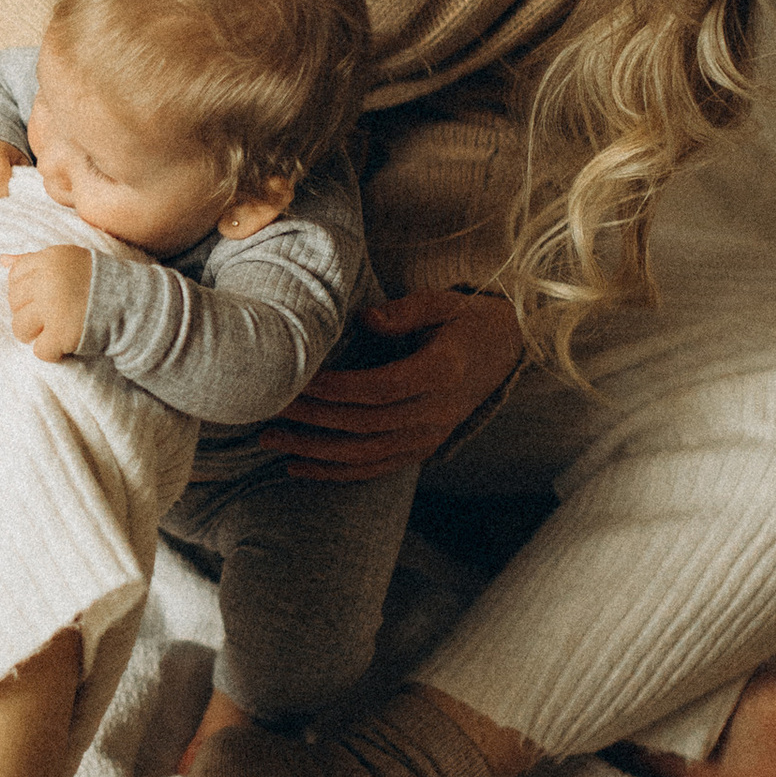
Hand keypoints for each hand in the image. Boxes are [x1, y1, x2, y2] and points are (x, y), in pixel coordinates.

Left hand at [2, 243, 92, 361]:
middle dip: (29, 312)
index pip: (14, 276)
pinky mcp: (60, 334)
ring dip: (35, 334)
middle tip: (51, 316)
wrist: (134, 304)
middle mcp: (47, 281)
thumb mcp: (69, 260)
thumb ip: (35, 260)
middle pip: (14, 303)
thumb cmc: (99, 281)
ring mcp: (53, 308)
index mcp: (50, 259)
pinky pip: (39, 351)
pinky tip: (66, 344)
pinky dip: (52, 352)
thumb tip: (2, 260)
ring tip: (54, 331)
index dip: (25, 291)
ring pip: (19, 328)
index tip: (42, 297)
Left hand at [266, 286, 522, 479]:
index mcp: (443, 373)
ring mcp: (429, 437)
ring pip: (364, 455)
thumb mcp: (443, 302)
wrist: (507, 351)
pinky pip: (374, 469)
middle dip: (312, 419)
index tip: (298, 380)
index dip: (337, 389)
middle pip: (365, 424)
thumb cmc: (467, 320)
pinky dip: (334, 473)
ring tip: (270, 441)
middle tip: (268, 407)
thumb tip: (363, 318)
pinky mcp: (421, 450)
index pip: (381, 389)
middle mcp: (436, 413)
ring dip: (313, 452)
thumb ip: (405, 311)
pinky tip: (297, 468)